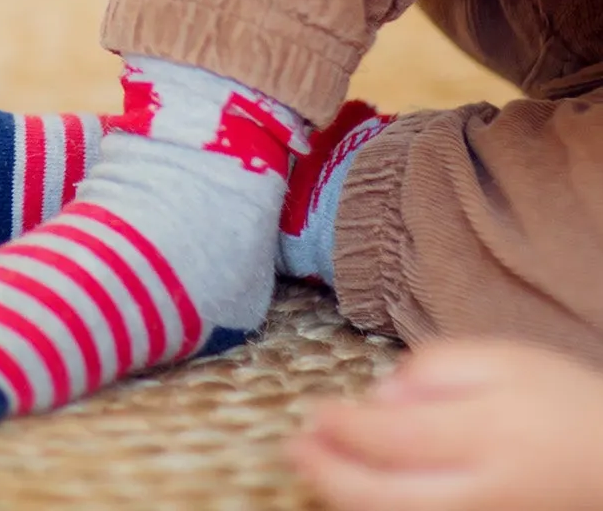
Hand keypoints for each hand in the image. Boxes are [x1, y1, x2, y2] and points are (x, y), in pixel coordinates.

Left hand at [290, 340, 602, 510]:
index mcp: (490, 435)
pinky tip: (359, 493)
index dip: (347, 428)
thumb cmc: (563, 403)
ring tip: (314, 468)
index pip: (399, 437)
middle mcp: (487, 493)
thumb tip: (381, 396)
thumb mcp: (504, 360)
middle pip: (392, 497)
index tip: (313, 412)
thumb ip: (436, 369)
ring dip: (349, 500)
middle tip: (293, 449)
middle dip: (332, 475)